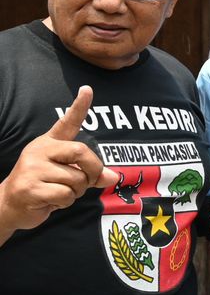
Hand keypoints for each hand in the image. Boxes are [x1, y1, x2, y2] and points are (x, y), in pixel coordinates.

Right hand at [0, 86, 114, 235]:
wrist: (10, 205)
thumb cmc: (43, 187)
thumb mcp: (67, 176)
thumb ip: (90, 173)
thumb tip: (114, 176)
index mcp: (49, 143)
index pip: (67, 122)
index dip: (79, 106)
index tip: (88, 89)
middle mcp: (40, 150)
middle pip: (81, 152)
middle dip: (92, 170)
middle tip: (87, 181)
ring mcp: (32, 168)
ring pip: (76, 179)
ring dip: (77, 192)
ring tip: (59, 192)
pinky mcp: (30, 187)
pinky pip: (65, 195)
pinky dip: (66, 203)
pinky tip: (50, 201)